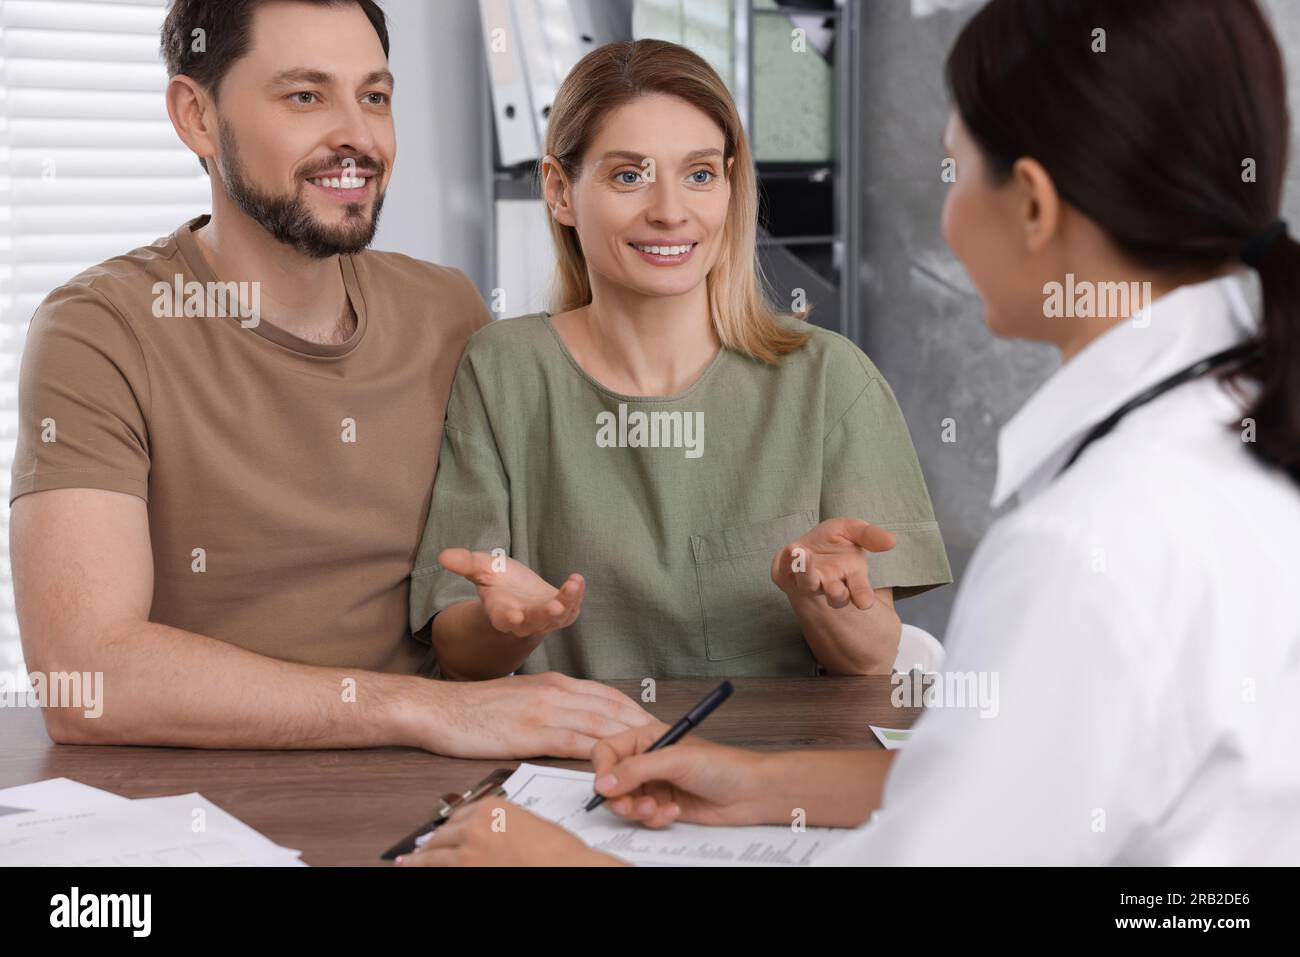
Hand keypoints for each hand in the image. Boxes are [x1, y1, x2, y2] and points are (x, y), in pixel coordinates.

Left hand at [396, 799, 621, 866]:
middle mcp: (475, 823)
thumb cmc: (556, 850)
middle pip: (442, 834)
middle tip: (416, 852)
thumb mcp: (526, 823)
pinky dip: (425, 868)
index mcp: (491, 805)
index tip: (438, 834)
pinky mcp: (467, 867)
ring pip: (434, 853)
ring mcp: (468, 848)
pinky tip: (415, 869)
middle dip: (429, 845)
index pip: (457, 817)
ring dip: (419, 859)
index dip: (444, 830)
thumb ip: (500, 823)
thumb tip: (488, 836)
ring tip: (407, 863)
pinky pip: (438, 868)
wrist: (566, 865)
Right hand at [417, 672, 653, 758]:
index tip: (654, 722)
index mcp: (553, 681)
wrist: (440, 708)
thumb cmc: (475, 707)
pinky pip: (573, 743)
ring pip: (599, 723)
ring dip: (629, 738)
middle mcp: (555, 691)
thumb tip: (573, 719)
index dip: (633, 709)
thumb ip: (550, 702)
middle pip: (611, 707)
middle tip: (666, 738)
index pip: (606, 693)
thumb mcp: (522, 695)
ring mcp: (544, 710)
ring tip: (652, 752)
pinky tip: (614, 763)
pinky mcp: (531, 733)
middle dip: (642, 723)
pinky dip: (598, 753)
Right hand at [439, 547, 583, 638]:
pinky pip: (571, 608)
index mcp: (501, 612)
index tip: (513, 618)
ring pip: (558, 617)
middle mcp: (524, 620)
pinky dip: (577, 594)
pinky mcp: (563, 613)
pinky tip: (577, 579)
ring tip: (572, 585)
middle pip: (534, 621)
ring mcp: (546, 619)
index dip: (508, 619)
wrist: (521, 595)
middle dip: (544, 615)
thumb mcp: (481, 569)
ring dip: (567, 602)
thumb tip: (442, 555)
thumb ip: (465, 563)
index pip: (503, 619)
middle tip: (554, 608)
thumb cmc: (500, 583)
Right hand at [589, 720, 773, 826]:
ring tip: (654, 808)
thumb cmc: (723, 765)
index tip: (606, 787)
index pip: (607, 752)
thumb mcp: (674, 760)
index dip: (602, 770)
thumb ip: (636, 770)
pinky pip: (644, 817)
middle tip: (631, 804)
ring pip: (626, 803)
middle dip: (619, 797)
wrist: (751, 792)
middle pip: (612, 781)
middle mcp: (648, 761)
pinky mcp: (664, 806)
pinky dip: (655, 818)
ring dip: (637, 810)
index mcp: (646, 738)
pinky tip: (674, 811)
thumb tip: (604, 781)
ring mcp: (655, 785)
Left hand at [770, 517, 895, 609]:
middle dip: (836, 594)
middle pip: (835, 595)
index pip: (860, 590)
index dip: (862, 595)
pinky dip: (786, 559)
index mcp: (851, 578)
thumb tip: (891, 541)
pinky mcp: (785, 574)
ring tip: (804, 556)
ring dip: (807, 573)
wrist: (805, 547)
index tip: (865, 603)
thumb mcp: (853, 531)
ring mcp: (807, 581)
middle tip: (836, 591)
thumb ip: (870, 535)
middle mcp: (830, 584)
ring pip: (809, 584)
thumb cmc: (834, 542)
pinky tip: (791, 549)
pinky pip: (784, 568)